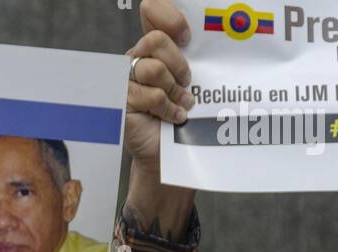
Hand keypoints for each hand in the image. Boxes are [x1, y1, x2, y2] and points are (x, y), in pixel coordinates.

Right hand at [126, 0, 193, 171]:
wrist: (168, 150)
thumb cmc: (181, 113)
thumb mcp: (189, 79)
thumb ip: (191, 56)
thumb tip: (215, 37)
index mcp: (153, 46)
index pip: (152, 10)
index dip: (170, 18)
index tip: (187, 37)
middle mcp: (137, 58)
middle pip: (155, 39)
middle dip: (178, 63)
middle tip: (187, 81)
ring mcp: (127, 79)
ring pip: (153, 69)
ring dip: (174, 89)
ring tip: (183, 103)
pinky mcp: (122, 102)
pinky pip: (150, 95)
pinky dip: (168, 108)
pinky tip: (175, 117)